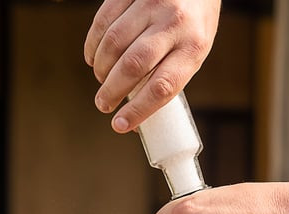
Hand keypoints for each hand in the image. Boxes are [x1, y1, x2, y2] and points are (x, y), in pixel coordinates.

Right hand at [84, 0, 220, 132]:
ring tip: (102, 80)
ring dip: (102, 69)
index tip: (120, 125)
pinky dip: (94, 45)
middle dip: (112, 91)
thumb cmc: (194, 22)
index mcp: (194, 46)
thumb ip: (167, 75)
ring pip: (114, 43)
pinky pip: (104, 21)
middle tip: (103, 104)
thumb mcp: (193, 49)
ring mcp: (152, 3)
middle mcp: (174, 23)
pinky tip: (94, 58)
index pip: (163, 87)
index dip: (138, 110)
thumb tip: (135, 116)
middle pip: (133, 65)